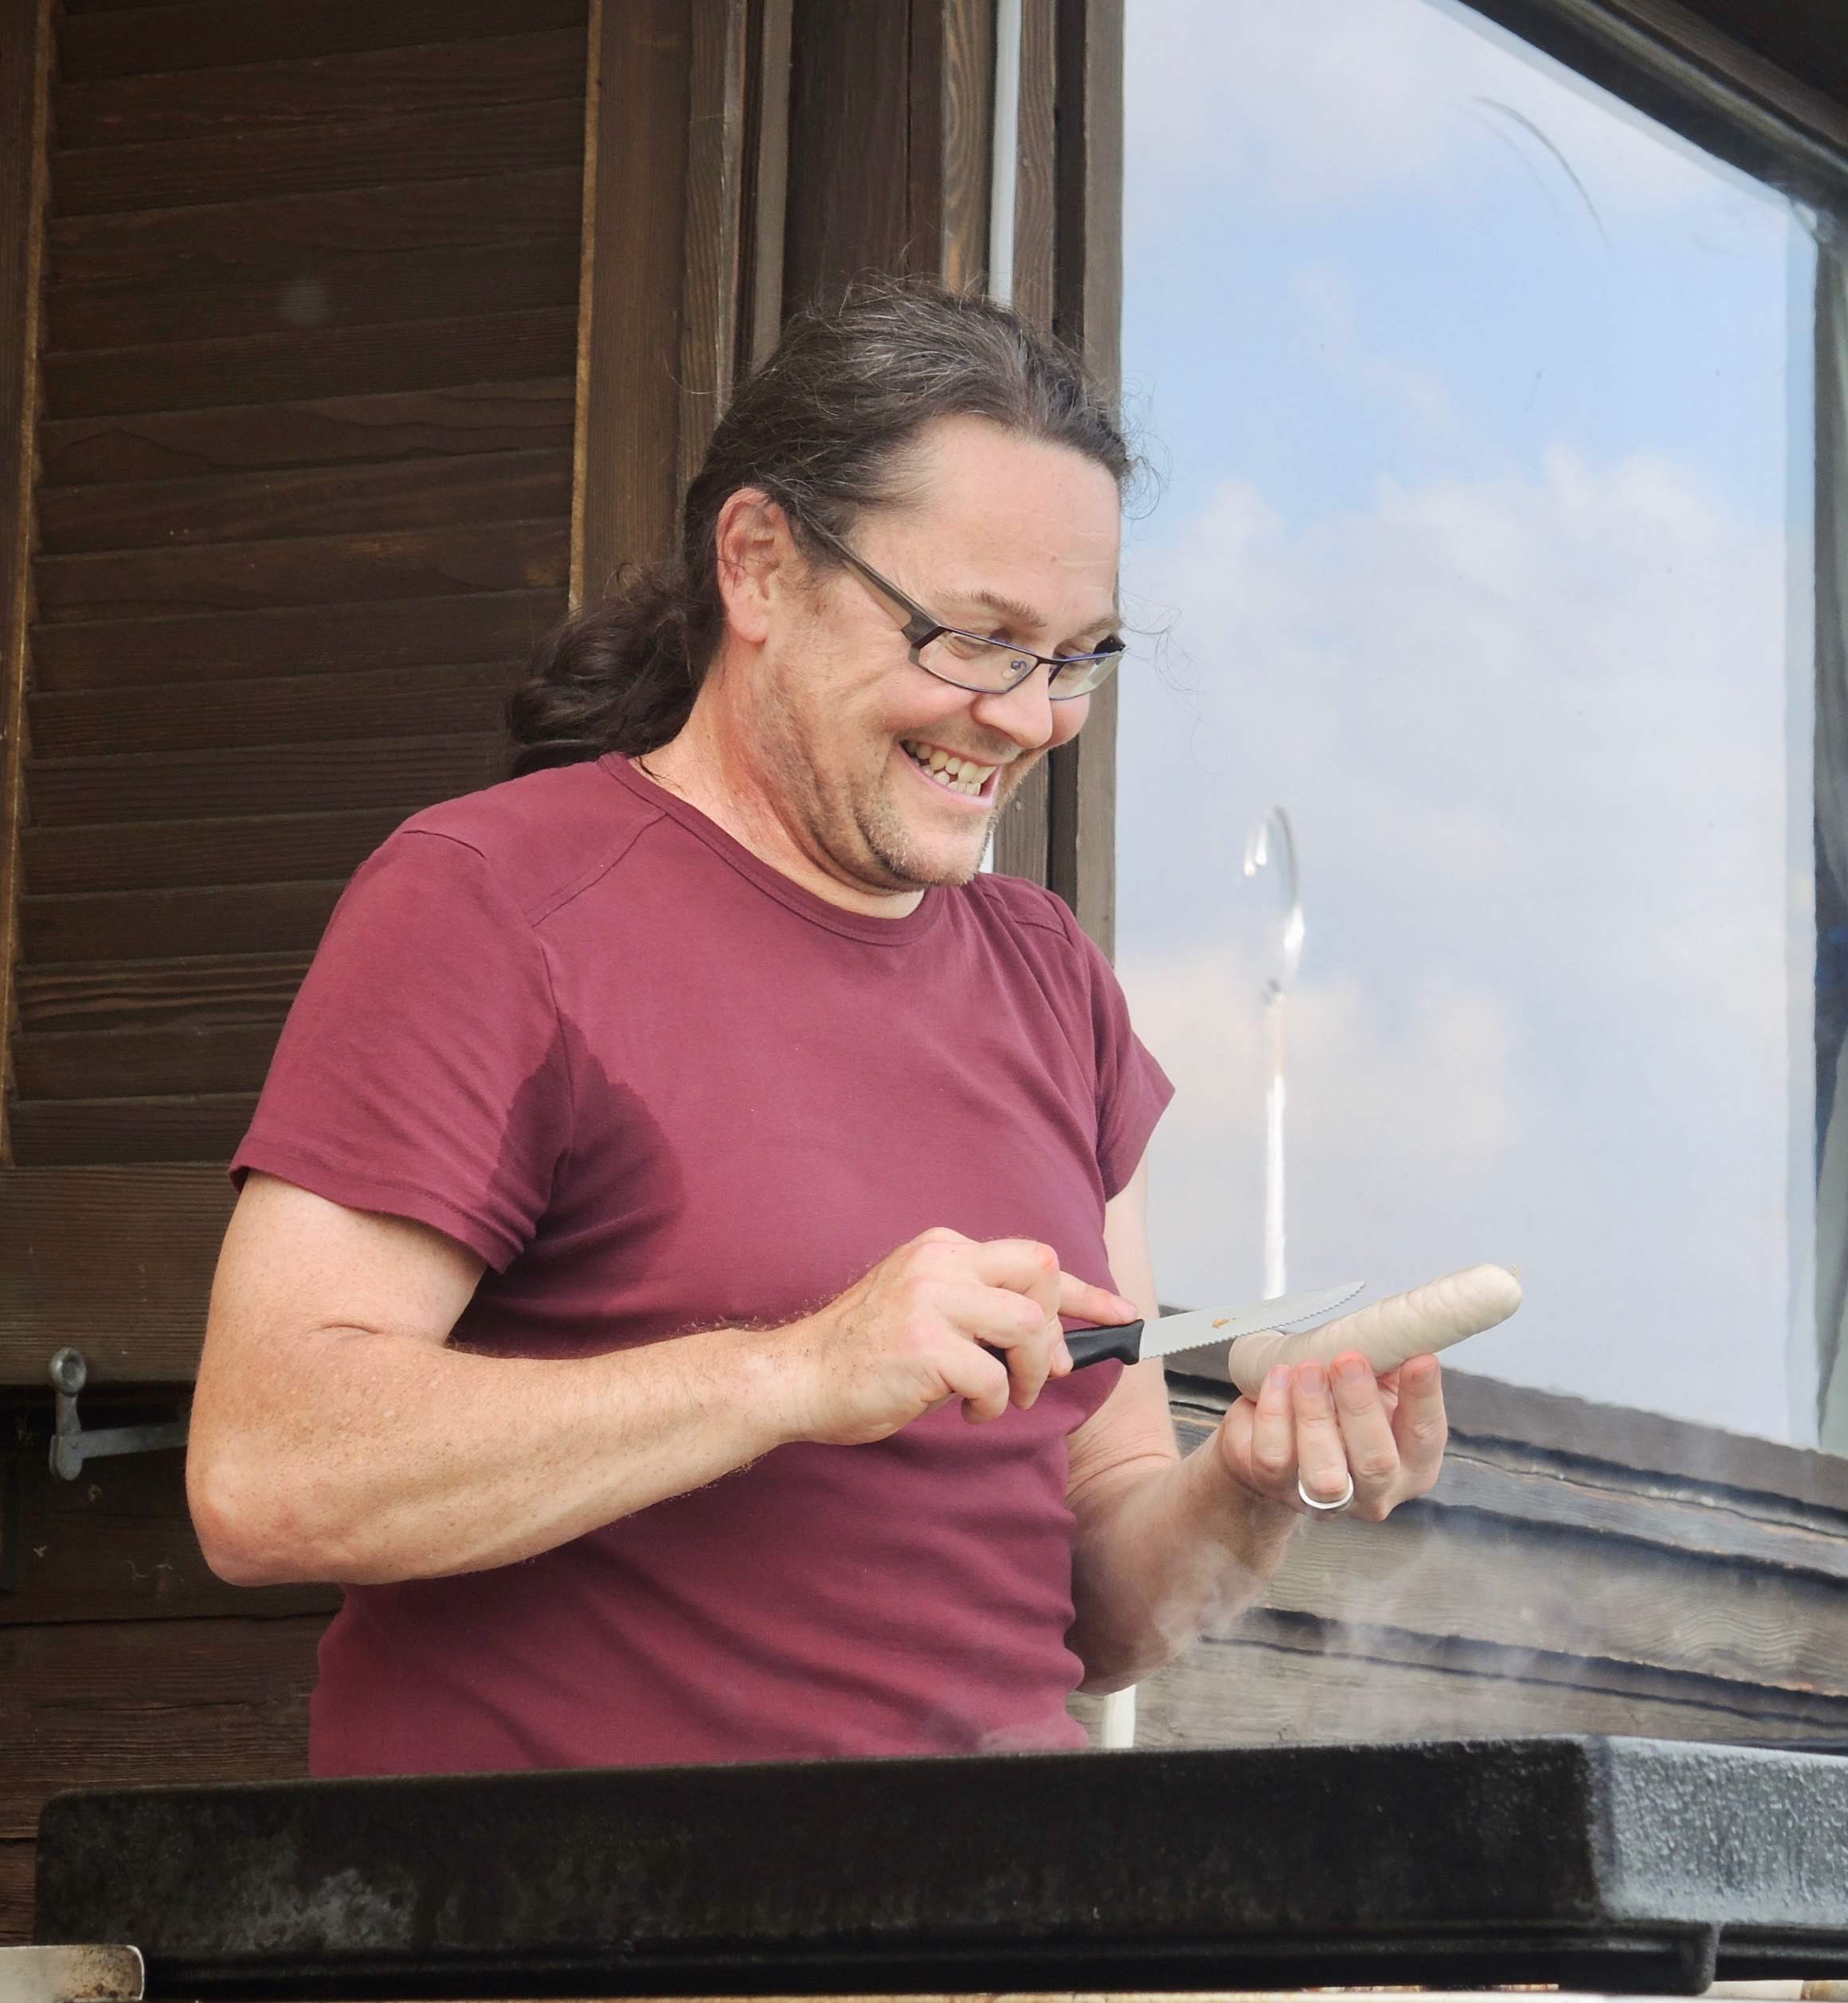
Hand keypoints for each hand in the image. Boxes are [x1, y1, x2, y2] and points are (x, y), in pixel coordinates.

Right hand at [773, 1227, 1140, 1446]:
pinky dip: (993, 1402)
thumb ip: (979, 1315)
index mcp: (942, 1249)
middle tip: (1042, 1373)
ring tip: (1000, 1398)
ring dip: (1027, 1372)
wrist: (797, 1377)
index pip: (1032, 1258)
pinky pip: (994, 1376)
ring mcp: (932, 1300)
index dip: (1085, 1290)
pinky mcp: (925, 1345)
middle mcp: (940, 1262)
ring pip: (1028, 1325)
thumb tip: (1052, 1345)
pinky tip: (968, 1410)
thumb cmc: (862, 1354)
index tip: (1121, 1311)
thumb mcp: (924, 1311)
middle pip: (1041, 1273)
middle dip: (1057, 1330)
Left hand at [1214, 1350, 1447, 1521]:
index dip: (1423, 1398)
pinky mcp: (1273, 1486)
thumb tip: (1397, 1326)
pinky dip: (1274, 1414)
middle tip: (1347, 1359)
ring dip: (1315, 1414)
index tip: (1419, 1359)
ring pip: (1323, 1472)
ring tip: (1307, 1368)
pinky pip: (1273, 1457)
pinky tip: (1278, 1378)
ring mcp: (1321, 1498)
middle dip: (1361, 1407)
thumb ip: (1389, 1363)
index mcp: (1411, 1464)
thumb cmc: (1339, 1407)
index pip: (1426, 1437)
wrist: (1278, 1441)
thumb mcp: (1374, 1386)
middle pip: (1376, 1463)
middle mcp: (1373, 1492)